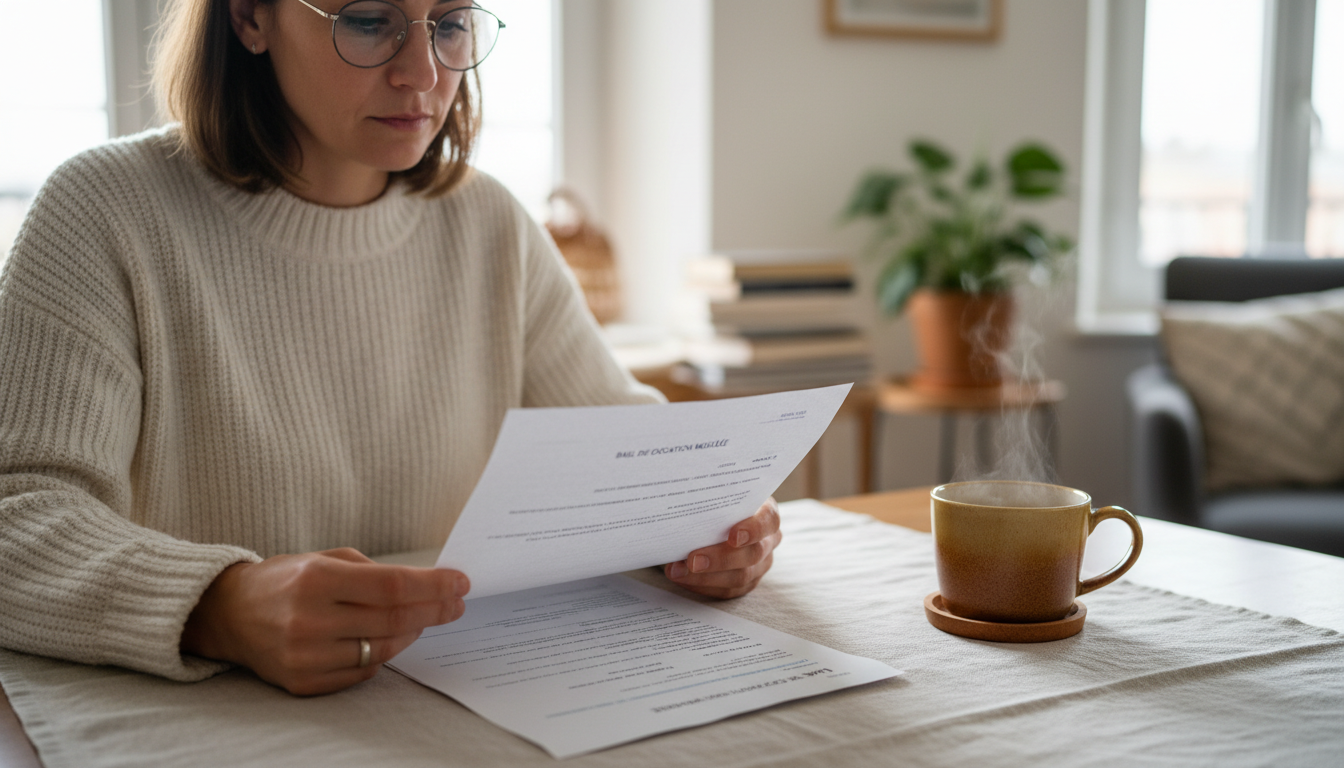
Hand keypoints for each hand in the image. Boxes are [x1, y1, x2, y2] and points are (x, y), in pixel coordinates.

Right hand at [181, 548, 469, 695]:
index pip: (392, 586)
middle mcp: (309, 619)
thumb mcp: (324, 559)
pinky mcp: (302, 682)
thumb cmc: (285, 580)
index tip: (460, 583)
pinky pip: (361, 673)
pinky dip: (381, 655)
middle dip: (434, 610)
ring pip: (382, 650)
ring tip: (422, 618)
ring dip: (411, 633)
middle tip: (456, 603)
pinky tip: (388, 638)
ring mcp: (305, 656)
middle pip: (393, 619)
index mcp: (316, 579)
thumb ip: (373, 572)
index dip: (433, 586)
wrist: (228, 615)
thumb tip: (427, 586)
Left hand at [662, 497, 780, 598]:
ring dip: (706, 577)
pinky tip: (683, 578)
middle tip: (692, 560)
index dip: (754, 529)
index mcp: (766, 513)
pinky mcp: (747, 582)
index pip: (768, 520)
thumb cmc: (716, 503)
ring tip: (677, 571)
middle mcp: (768, 540)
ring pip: (741, 577)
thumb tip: (686, 495)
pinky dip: (703, 585)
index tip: (733, 536)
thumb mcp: (717, 494)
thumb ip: (711, 496)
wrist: (712, 519)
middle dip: (720, 559)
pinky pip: (728, 590)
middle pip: (753, 554)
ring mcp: (760, 564)